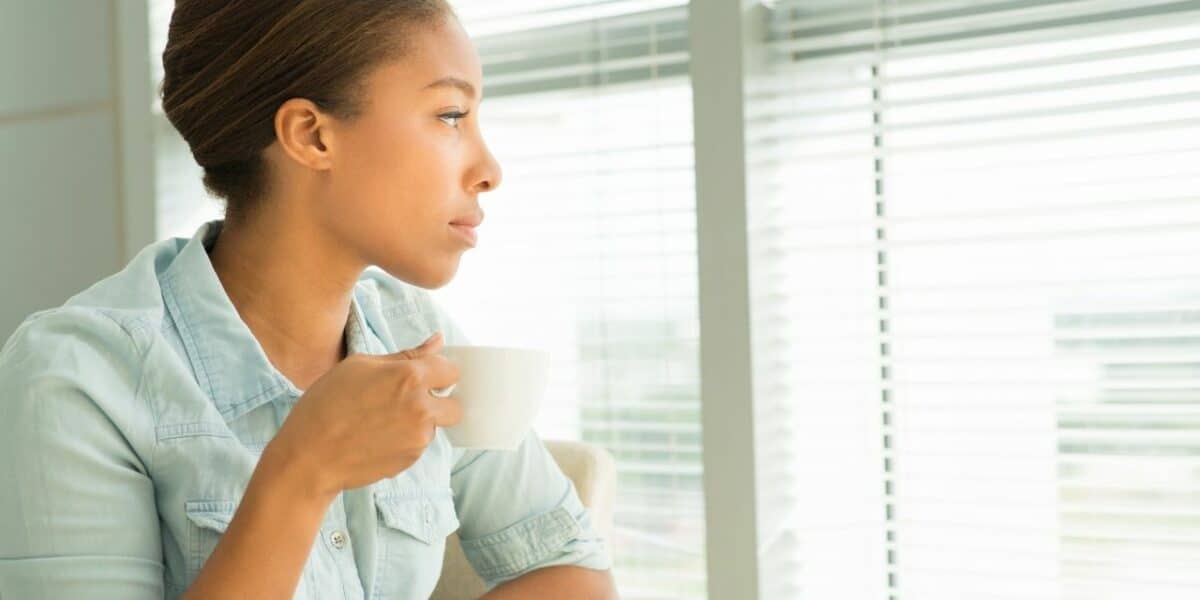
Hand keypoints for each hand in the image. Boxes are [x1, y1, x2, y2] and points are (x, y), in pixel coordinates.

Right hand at [263, 332, 461, 498]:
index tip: (426, 375)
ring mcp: (418, 438)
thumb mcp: (360, 365)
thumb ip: (407, 355)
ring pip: (435, 426)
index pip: (451, 370)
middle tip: (409, 401)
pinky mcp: (411, 460)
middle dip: (440, 402)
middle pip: (455, 405)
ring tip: (381, 421)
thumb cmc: (327, 403)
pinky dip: (405, 440)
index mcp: (410, 377)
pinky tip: (376, 437)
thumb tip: (439, 341)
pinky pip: (418, 444)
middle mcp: (421, 408)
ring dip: (419, 422)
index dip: (439, 372)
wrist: (309, 456)